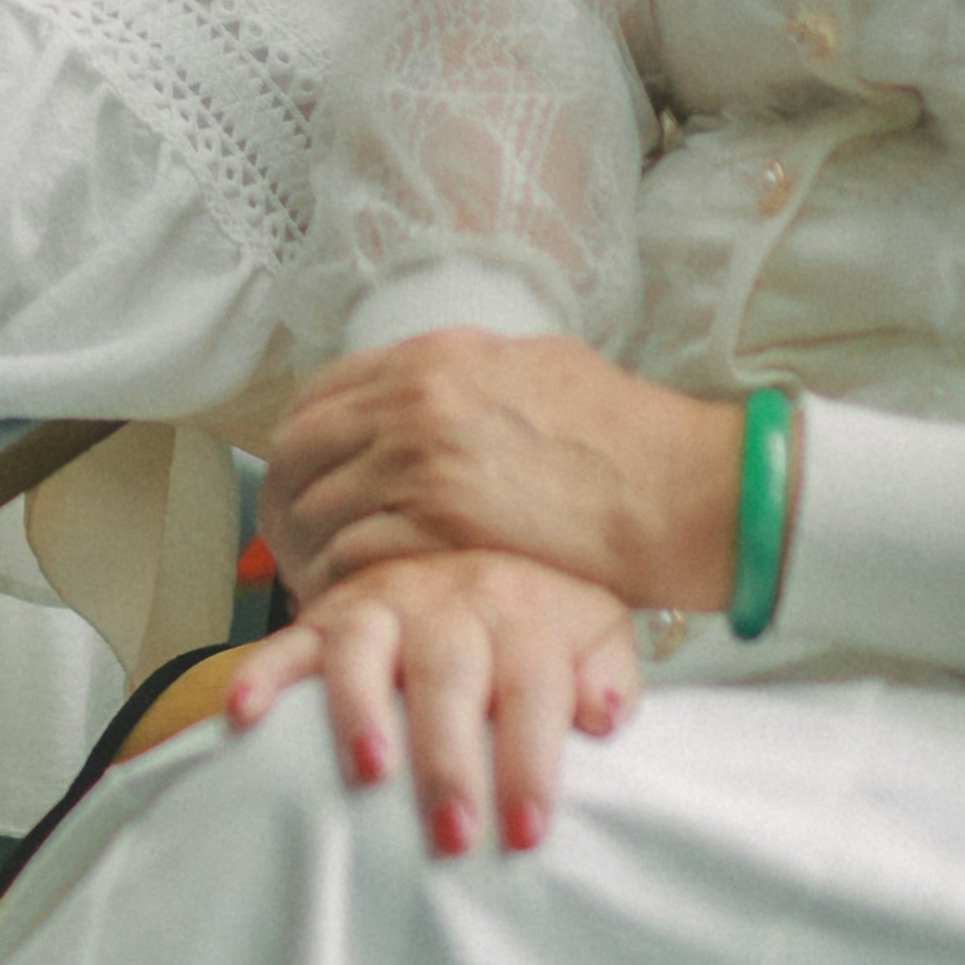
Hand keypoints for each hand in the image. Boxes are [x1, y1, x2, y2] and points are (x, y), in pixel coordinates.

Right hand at [216, 542, 640, 857]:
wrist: (467, 546)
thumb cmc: (533, 621)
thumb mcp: (594, 631)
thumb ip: (609, 673)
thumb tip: (606, 717)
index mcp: (522, 608)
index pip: (532, 688)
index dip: (531, 763)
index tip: (526, 834)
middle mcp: (449, 599)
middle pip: (449, 677)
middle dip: (449, 759)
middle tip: (452, 835)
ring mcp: (381, 604)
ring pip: (364, 652)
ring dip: (362, 711)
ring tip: (369, 774)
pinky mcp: (324, 616)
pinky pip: (286, 642)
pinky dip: (262, 675)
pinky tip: (243, 716)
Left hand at [263, 321, 745, 617]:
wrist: (678, 488)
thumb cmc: (627, 438)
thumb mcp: (538, 369)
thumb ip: (470, 377)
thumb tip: (432, 388)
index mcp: (434, 357)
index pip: (320, 395)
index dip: (299, 446)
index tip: (299, 482)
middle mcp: (415, 397)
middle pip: (299, 450)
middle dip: (286, 501)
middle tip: (290, 544)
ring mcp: (421, 459)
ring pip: (315, 508)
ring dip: (304, 552)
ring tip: (314, 586)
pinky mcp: (437, 524)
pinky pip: (352, 557)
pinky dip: (341, 586)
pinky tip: (351, 608)